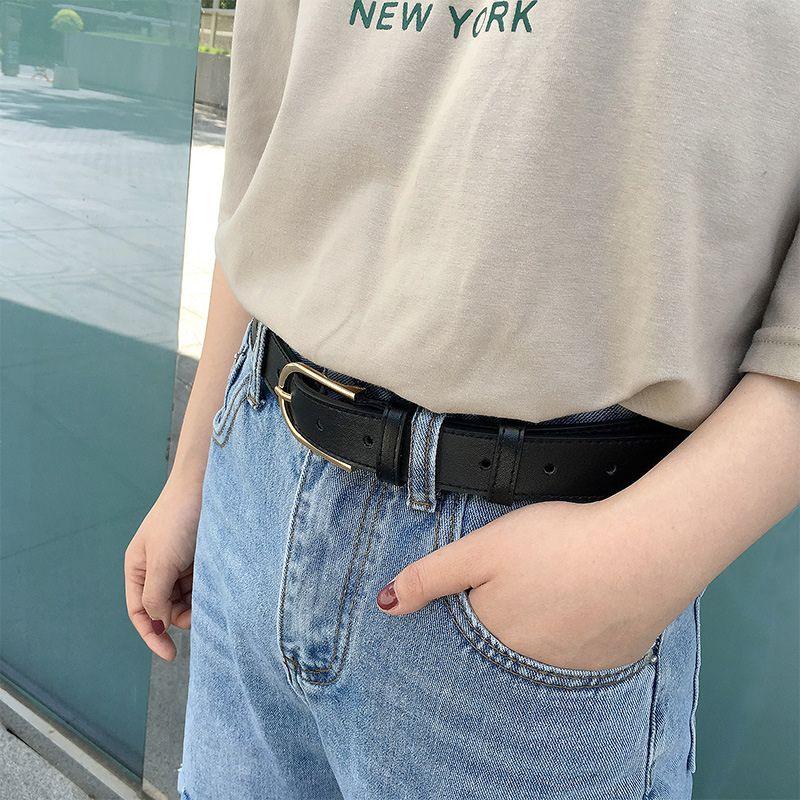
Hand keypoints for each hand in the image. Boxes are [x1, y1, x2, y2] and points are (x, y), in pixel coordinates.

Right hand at [124, 472, 200, 660]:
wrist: (205, 484)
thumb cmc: (178, 520)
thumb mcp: (162, 562)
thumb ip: (155, 596)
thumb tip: (158, 622)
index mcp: (138, 568)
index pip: (140, 612)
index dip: (152, 635)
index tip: (170, 655)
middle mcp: (156, 567)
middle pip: (164, 607)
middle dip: (179, 617)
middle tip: (199, 617)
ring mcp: (179, 561)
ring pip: (186, 597)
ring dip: (196, 604)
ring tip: (210, 598)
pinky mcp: (200, 556)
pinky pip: (202, 583)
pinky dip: (207, 590)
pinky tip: (218, 589)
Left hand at [377, 499, 686, 670]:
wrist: (646, 550)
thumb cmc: (559, 544)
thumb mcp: (483, 549)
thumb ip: (431, 577)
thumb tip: (384, 604)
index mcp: (493, 637)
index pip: (465, 635)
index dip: (470, 605)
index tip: (486, 586)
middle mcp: (530, 664)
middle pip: (503, 643)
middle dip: (505, 617)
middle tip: (528, 582)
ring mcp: (575, 667)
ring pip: (543, 648)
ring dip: (542, 626)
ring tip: (555, 587)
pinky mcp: (612, 658)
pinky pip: (582, 650)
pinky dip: (578, 631)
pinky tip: (587, 601)